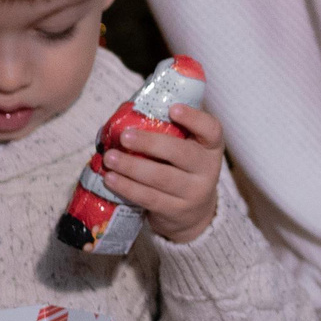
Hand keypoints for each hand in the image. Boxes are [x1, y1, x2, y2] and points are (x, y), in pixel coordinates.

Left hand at [99, 103, 224, 243]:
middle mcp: (207, 169)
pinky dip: (128, 188)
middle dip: (151, 143)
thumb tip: (126, 112)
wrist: (193, 212)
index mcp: (211, 146)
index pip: (211, 129)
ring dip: (132, 166)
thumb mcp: (185, 148)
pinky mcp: (176, 211)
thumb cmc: (181, 168)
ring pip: (162, 177)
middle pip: (182, 154)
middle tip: (124, 136)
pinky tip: (111, 179)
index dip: (194, 118)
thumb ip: (166, 130)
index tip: (173, 109)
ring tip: (110, 158)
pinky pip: (150, 198)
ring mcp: (194, 192)